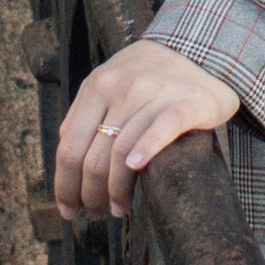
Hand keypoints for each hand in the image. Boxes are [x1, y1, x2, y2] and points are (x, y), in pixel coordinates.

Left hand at [55, 44, 239, 222]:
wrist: (199, 51)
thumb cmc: (149, 77)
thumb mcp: (110, 86)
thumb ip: (87, 117)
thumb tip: (66, 165)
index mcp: (96, 88)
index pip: (69, 148)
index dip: (65, 185)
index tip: (68, 209)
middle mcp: (121, 88)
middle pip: (92, 156)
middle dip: (89, 195)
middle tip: (96, 213)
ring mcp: (153, 94)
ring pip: (121, 151)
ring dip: (116, 190)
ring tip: (118, 208)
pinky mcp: (186, 103)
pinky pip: (161, 129)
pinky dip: (146, 150)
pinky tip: (137, 168)